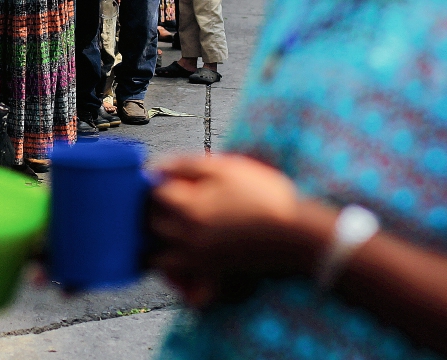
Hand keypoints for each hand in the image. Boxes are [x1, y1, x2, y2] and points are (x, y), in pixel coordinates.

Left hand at [148, 154, 322, 304]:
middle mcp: (187, 236)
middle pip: (150, 223)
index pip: (153, 193)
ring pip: (156, 255)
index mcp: (189, 208)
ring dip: (154, 242)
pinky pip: (179, 281)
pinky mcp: (210, 273)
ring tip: (167, 228)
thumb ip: (188, 164)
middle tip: (164, 199)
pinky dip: (172, 274)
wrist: (296, 234)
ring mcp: (197, 258)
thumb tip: (159, 166)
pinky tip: (178, 259)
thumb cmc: (264, 197)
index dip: (156, 181)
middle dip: (151, 209)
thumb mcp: (227, 168)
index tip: (164, 178)